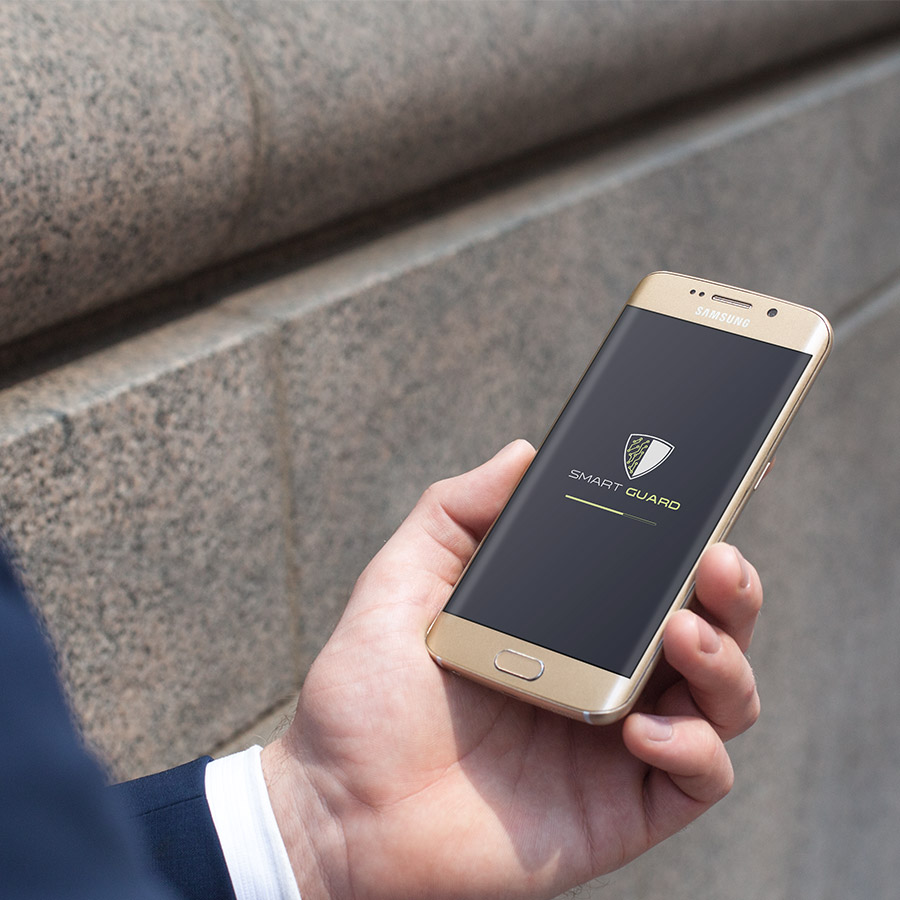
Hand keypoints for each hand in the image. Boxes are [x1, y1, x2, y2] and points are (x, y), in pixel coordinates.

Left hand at [262, 440, 761, 899]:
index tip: (701, 503)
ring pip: (722, 700)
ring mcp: (615, 746)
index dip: (687, 543)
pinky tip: (642, 728)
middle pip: (707, 631)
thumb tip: (521, 454)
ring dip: (724, 660)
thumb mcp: (403, 581)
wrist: (339, 809)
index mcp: (563, 624)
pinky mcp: (618, 810)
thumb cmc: (366, 697)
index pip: (649, 578)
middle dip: (732, 593)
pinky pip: (698, 779)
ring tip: (682, 633)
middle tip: (718, 562)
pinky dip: (693, 748)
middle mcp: (601, 678)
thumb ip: (457, 510)